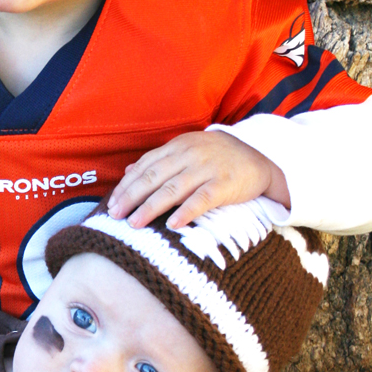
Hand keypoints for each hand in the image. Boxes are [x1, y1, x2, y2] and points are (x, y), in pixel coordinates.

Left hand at [106, 131, 289, 229]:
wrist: (260, 156)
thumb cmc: (217, 157)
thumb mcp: (186, 150)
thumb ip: (159, 160)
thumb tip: (128, 170)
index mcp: (177, 147)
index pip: (144, 167)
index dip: (126, 186)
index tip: (111, 203)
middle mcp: (189, 155)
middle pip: (153, 177)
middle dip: (131, 197)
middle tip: (115, 215)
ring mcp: (206, 169)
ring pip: (172, 189)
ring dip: (151, 207)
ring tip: (134, 223)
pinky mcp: (224, 184)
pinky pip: (202, 199)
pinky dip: (186, 212)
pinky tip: (173, 225)